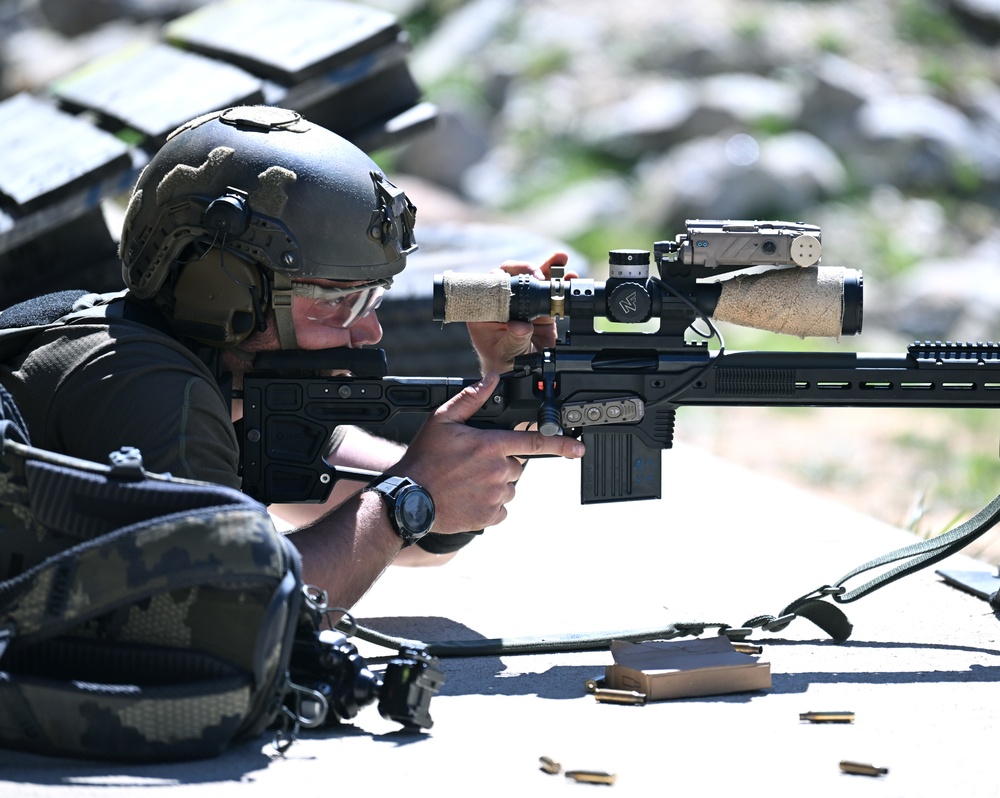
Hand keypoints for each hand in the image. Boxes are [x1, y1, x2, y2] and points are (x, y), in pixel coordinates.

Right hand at [392, 372, 584, 533]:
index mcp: (491, 445)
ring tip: (467, 482)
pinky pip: (500, 509)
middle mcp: (498, 471)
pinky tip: (468, 497)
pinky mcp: (490, 516)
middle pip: (516, 465)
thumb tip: (491, 379)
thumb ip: (471, 399)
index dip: (561, 444)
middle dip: (501, 462)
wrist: (409, 500)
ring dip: (495, 484)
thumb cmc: (424, 459)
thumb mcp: (442, 420)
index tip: (578, 448)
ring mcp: (495, 495)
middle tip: (473, 464)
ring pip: (508, 487)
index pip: (535, 441)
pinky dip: (489, 504)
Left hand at [467, 251, 576, 374]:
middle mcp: (503, 302)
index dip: (504, 277)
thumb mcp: (506, 353)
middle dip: (528, 269)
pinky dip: (561, 280)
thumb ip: (513, 340)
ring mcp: (522, 303)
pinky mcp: (539, 308)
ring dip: (547, 266)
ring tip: (560, 259)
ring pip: (533, 277)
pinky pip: (550, 291)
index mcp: (486, 310)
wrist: (520, 374)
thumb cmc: (504, 364)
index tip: (518, 280)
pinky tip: (570, 275)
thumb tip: (520, 326)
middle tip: (540, 275)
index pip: (491, 283)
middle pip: (512, 273)